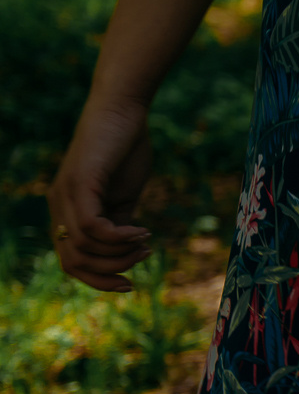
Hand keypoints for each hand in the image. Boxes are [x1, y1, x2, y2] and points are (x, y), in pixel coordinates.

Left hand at [50, 94, 154, 291]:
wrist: (123, 111)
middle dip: (108, 274)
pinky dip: (119, 237)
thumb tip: (126, 250)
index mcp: (66, 211)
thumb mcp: (124, 194)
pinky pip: (93, 228)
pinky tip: (142, 231)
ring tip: (146, 243)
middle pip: (72, 262)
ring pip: (83, 248)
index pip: (71, 261)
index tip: (131, 282)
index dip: (99, 279)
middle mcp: (58, 206)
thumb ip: (120, 222)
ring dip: (120, 255)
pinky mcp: (80, 184)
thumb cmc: (125, 148)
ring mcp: (65, 196)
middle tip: (141, 262)